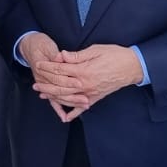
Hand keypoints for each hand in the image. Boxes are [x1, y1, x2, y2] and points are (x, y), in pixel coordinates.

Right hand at [18, 33, 80, 121]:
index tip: (80, 84)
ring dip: (70, 103)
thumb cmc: (40, 45)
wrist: (30, 46)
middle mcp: (43, 78)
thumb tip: (59, 56)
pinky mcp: (48, 87)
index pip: (57, 77)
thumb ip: (54, 52)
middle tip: (85, 99)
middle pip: (59, 90)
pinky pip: (54, 101)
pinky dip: (59, 109)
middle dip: (73, 96)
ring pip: (58, 97)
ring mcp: (45, 84)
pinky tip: (65, 117)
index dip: (69, 81)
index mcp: (43, 67)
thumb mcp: (47, 45)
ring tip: (84, 105)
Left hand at [29, 44, 143, 119]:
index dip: (48, 67)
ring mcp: (90, 93)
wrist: (132, 67)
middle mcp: (85, 84)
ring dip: (54, 97)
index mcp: (84, 70)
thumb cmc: (115, 55)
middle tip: (35, 84)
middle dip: (46, 84)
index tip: (38, 65)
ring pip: (68, 97)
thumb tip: (61, 56)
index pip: (60, 70)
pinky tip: (64, 117)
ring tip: (43, 95)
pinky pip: (82, 108)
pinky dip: (73, 113)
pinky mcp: (96, 98)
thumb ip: (77, 55)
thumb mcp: (95, 49)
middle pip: (60, 86)